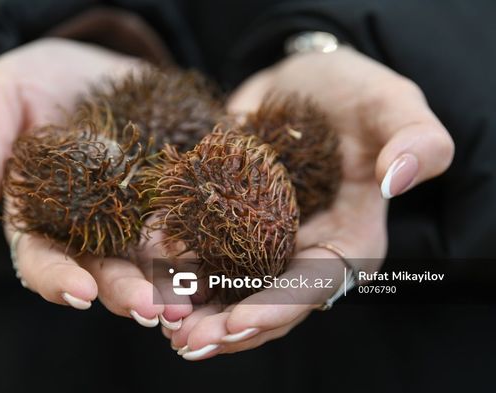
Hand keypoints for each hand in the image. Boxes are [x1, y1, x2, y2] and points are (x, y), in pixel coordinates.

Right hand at [0, 38, 190, 327]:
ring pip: (149, 259)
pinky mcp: (169, 196)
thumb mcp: (0, 98)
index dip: (59, 279)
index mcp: (40, 217)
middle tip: (152, 310)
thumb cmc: (35, 80)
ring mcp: (133, 215)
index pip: (42, 259)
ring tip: (190, 302)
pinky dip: (200, 242)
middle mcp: (88, 227)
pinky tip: (219, 257)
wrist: (92, 64)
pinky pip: (187, 223)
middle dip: (126, 291)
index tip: (81, 293)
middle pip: (104, 269)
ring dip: (169, 283)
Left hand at [166, 46, 453, 359]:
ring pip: (230, 285)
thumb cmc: (356, 93)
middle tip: (184, 339)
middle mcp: (304, 249)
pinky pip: (202, 249)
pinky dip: (177, 264)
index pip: (318, 285)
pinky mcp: (230, 219)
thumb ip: (416, 140)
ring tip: (160, 322)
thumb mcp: (392, 104)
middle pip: (267, 298)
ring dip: (196, 308)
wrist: (303, 81)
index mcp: (349, 238)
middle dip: (227, 325)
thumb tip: (400, 177)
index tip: (239, 323)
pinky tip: (148, 274)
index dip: (279, 308)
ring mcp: (263, 238)